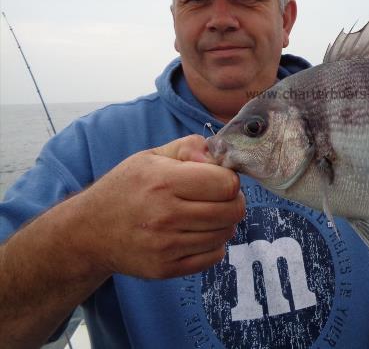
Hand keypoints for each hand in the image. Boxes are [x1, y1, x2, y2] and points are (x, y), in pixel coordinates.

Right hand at [74, 135, 244, 278]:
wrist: (88, 232)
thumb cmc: (126, 188)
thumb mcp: (152, 156)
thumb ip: (189, 147)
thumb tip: (218, 156)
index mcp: (164, 181)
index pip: (226, 184)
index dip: (229, 179)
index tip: (218, 179)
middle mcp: (165, 215)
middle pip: (232, 210)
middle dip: (233, 201)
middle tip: (219, 198)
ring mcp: (165, 246)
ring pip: (225, 234)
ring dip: (224, 223)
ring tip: (207, 215)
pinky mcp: (165, 268)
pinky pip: (213, 257)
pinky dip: (214, 245)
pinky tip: (198, 233)